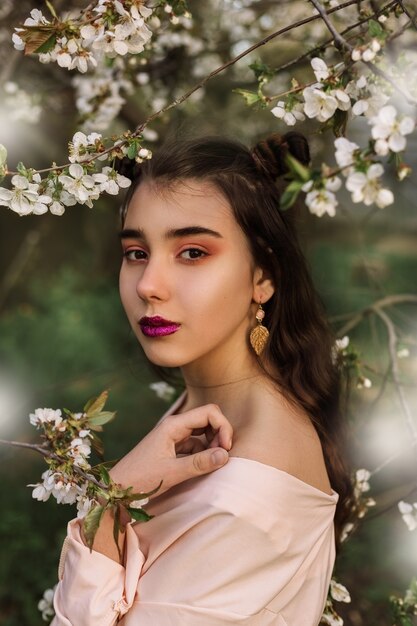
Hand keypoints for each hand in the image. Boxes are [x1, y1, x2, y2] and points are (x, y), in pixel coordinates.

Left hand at [109, 404, 233, 497]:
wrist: (116, 489)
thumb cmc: (140, 480)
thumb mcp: (172, 473)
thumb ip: (199, 463)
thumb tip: (225, 455)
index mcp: (173, 425)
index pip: (209, 412)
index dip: (223, 427)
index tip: (226, 449)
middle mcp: (175, 427)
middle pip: (208, 419)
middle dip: (220, 434)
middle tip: (222, 457)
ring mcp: (174, 437)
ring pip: (203, 432)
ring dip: (213, 444)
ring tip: (213, 463)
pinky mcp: (173, 449)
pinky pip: (196, 444)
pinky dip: (204, 453)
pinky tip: (204, 467)